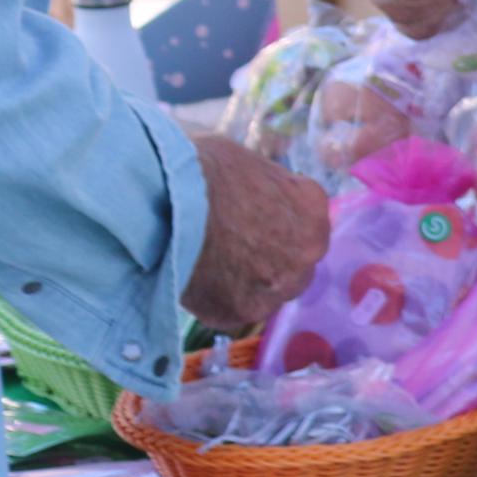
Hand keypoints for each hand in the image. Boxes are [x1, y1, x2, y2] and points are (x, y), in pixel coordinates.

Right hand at [181, 135, 330, 336]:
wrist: (165, 201)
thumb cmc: (201, 169)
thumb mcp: (248, 164)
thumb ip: (267, 189)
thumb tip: (258, 196)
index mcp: (312, 207)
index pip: (305, 222)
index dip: (275, 224)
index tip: (250, 222)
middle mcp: (307, 251)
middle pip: (293, 262)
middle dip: (269, 257)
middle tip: (231, 247)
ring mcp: (278, 286)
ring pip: (269, 291)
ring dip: (246, 283)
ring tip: (208, 265)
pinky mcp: (242, 312)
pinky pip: (234, 310)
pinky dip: (217, 300)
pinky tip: (195, 281)